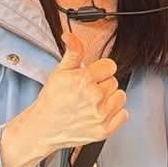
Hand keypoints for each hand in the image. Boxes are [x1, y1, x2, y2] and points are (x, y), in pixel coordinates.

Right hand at [26, 31, 127, 153]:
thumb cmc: (52, 100)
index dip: (100, 70)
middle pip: (114, 81)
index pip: (110, 66)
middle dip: (102, 84)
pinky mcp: (104, 130)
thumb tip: (71, 36)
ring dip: (110, 98)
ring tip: (94, 102)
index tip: (93, 76)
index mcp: (84, 80)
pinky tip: (99, 112)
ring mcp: (100, 115)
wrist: (44, 127)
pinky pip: (123, 115)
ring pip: (120, 97)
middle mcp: (94, 97)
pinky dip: (115, 114)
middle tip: (88, 91)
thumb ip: (72, 52)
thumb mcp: (60, 72)